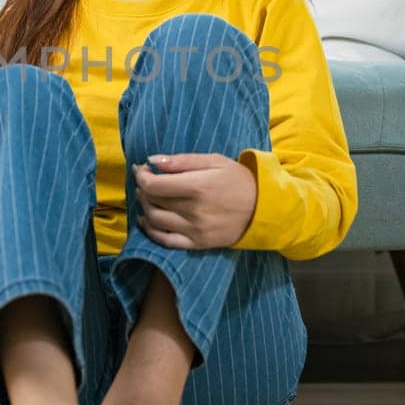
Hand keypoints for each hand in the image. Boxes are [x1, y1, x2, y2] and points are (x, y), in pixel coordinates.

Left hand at [131, 152, 257, 249]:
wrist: (262, 208)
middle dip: (143, 188)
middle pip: (152, 201)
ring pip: (155, 221)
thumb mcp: (214, 161)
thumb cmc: (237, 179)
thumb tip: (152, 160)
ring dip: (144, 207)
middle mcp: (194, 211)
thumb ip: (182, 160)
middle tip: (146, 180)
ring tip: (148, 197)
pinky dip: (150, 231)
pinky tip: (147, 220)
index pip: (154, 185)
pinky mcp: (198, 244)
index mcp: (198, 187)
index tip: (142, 169)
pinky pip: (166, 241)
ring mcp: (195, 230)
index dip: (141, 176)